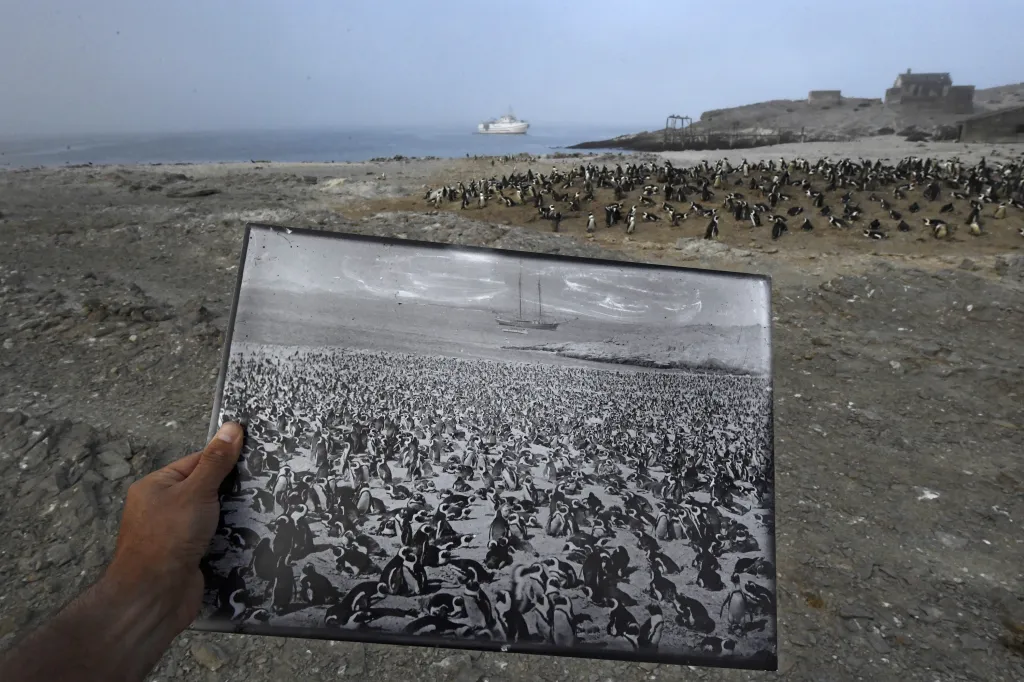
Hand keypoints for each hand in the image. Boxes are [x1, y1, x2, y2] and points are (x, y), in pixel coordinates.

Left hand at [105, 421, 243, 631]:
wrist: (154, 597)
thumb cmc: (168, 538)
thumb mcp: (196, 492)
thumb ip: (216, 461)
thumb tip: (233, 426)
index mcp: (156, 486)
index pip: (196, 462)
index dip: (224, 460)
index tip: (255, 457)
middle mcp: (163, 507)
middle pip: (205, 489)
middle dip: (230, 490)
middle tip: (262, 484)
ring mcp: (175, 534)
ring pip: (212, 515)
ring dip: (232, 515)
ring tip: (262, 508)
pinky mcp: (188, 556)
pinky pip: (214, 539)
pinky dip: (229, 538)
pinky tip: (250, 535)